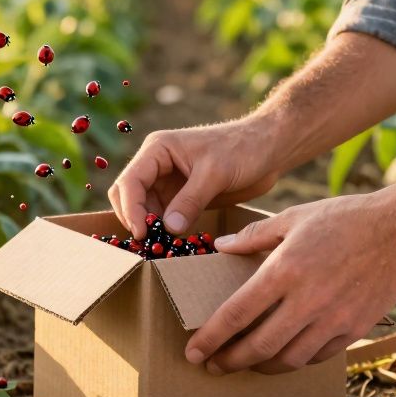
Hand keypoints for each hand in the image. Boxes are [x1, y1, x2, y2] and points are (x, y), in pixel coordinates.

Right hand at [108, 117, 281, 239]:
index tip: (142, 233)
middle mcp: (156, 164)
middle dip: (134, 218)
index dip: (131, 208)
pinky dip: (163, 230)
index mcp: (158, 149)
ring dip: (149, 227)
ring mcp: (167, 181)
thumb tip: (168, 229)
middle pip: (128, 195)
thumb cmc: (242, 149)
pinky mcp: (181, 197)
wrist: (267, 149)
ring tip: (160, 247)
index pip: (131, 181)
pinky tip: (172, 243)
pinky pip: (163, 216)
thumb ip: (190, 201)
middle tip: (147, 243)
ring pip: (143, 208)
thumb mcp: (214, 174)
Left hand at [184, 190, 395, 373]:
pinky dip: (293, 360)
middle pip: (258, 347)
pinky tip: (281, 355)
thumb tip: (220, 246)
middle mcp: (307, 301)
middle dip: (228, 361)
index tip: (193, 351)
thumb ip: (253, 237)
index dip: (210, 338)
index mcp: (285, 270)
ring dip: (259, 367)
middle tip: (211, 365)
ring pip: (287, 359)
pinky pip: (316, 356)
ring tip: (243, 363)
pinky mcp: (354, 329)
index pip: (236, 314)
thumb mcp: (294, 217)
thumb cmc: (346, 218)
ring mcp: (333, 319)